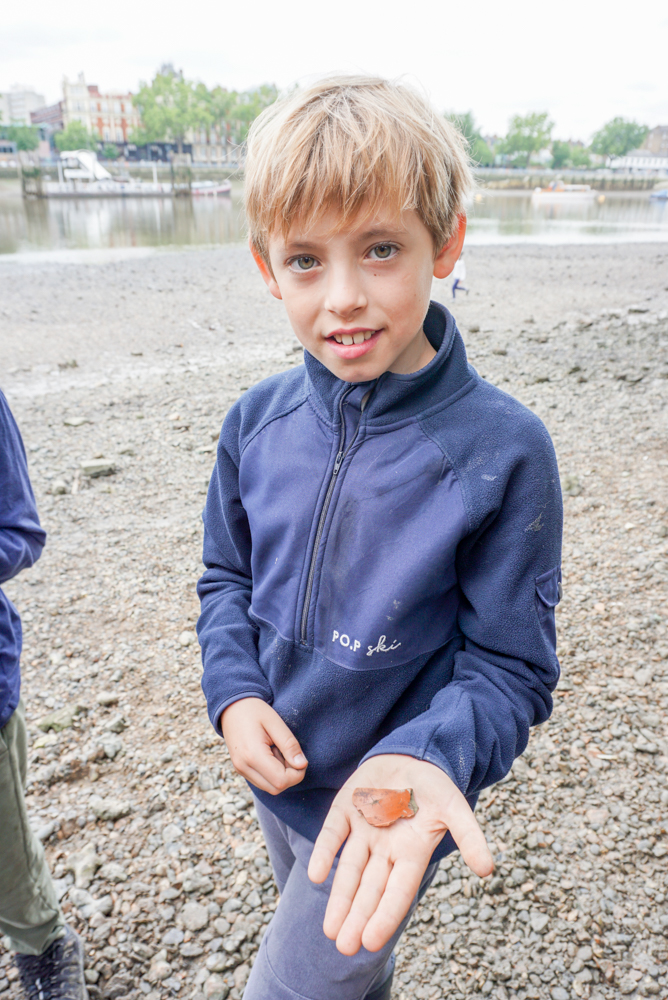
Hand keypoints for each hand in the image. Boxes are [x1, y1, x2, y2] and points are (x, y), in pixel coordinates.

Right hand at [221, 697, 307, 794]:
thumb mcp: (275, 722)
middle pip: (276, 788)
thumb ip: (289, 745)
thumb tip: (302, 765)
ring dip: (280, 774)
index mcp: (252, 755)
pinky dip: (271, 773)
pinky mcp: (241, 769)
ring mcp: (240, 769)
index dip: (297, 773)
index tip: (299, 757)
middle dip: (290, 775)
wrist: (231, 707)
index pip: (281, 781)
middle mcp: (243, 767)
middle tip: (288, 753)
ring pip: (269, 787)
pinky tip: (270, 754)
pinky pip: (262, 781)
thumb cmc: (255, 711)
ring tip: (277, 751)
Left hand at [308, 754, 492, 955]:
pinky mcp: (345, 810)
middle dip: (357, 917)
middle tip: (343, 947)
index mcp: (411, 853)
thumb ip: (469, 837)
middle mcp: (385, 848)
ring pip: (349, 870)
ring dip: (339, 898)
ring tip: (330, 930)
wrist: (413, 755)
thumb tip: (488, 869)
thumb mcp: (456, 808)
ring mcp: (363, 830)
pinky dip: (324, 853)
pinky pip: (333, 834)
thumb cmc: (436, 786)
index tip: (370, 941)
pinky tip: (315, 873)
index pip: (397, 891)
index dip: (385, 916)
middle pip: (370, 889)